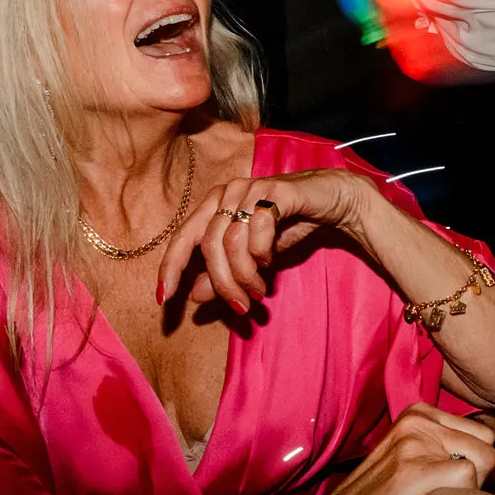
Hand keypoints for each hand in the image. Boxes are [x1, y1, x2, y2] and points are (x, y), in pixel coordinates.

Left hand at [157, 168, 387, 311]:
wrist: (330, 202)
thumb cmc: (288, 226)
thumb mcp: (252, 258)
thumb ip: (224, 273)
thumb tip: (193, 296)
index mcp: (213, 205)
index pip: (181, 237)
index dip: (170, 269)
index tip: (164, 300)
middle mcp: (226, 192)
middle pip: (210, 247)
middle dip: (224, 284)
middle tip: (242, 306)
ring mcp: (250, 188)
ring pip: (231, 242)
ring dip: (245, 275)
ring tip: (260, 290)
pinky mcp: (275, 190)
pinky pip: (257, 227)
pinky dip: (261, 251)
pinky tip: (270, 258)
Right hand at [280, 405, 494, 494]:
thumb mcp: (416, 471)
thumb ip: (457, 465)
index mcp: (419, 414)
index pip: (485, 433)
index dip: (476, 470)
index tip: (447, 490)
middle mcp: (417, 421)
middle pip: (488, 446)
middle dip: (476, 481)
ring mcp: (413, 443)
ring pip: (482, 461)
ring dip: (466, 493)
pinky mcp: (411, 471)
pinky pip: (467, 479)